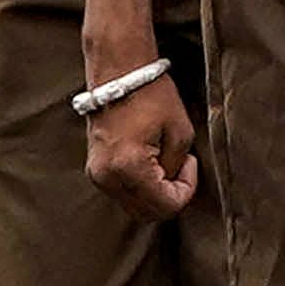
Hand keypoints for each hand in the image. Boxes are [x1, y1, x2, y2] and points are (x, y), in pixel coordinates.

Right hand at [81, 54, 196, 216]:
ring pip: (134, 206)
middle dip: (169, 196)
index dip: (186, 190)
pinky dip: (140, 186)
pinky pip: (123, 192)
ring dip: (154, 192)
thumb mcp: (180, 134)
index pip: (166, 206)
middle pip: (147, 213)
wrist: (118, 72)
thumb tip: (171, 185)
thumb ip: (176, 170)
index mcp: (129, 168)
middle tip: (180, 166)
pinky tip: (150, 161)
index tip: (190, 163)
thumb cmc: (151, 95)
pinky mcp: (94, 169)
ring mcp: (97, 175)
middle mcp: (107, 177)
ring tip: (164, 160)